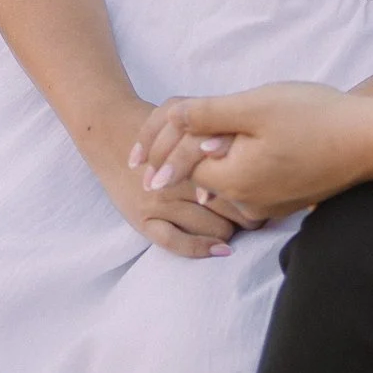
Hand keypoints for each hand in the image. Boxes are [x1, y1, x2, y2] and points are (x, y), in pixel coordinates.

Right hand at [80, 98, 245, 258]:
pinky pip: (176, 243)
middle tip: (257, 215)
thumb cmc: (158, 128)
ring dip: (228, 230)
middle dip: (248, 214)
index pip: (238, 179)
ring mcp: (160, 200)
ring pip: (212, 227)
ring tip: (235, 224)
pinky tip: (220, 249)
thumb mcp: (190, 123)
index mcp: (192, 152)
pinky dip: (201, 248)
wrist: (108, 130)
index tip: (263, 193)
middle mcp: (178, 178)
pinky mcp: (143, 218)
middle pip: (231, 207)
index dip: (256, 189)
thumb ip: (219, 135)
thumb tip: (257, 159)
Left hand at [132, 83, 372, 219]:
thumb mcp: (253, 106)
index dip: (160, 146)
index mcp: (232, 180)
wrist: (372, 141)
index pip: (181, 165)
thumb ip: (206, 116)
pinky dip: (235, 167)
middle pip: (200, 176)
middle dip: (178, 157)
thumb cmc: (314, 116)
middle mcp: (248, 202)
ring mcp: (270, 205)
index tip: (135, 150)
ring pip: (224, 181)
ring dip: (208, 161)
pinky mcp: (288, 200)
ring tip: (196, 140)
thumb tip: (171, 128)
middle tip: (154, 145)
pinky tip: (243, 147)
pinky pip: (249, 185)